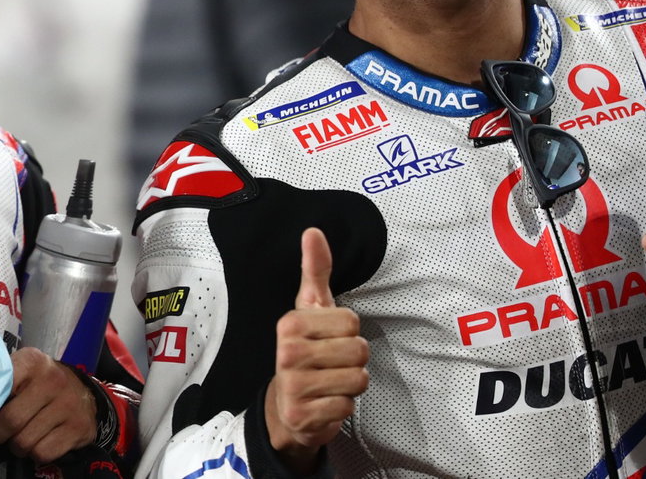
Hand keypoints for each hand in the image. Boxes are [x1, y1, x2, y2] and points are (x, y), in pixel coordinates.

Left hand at [0, 347, 96, 463]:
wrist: (84, 392)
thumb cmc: (41, 384)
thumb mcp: (17, 376)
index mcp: (32, 362)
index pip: (0, 387)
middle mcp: (53, 381)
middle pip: (11, 421)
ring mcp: (68, 405)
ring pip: (26, 442)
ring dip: (17, 446)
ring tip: (21, 436)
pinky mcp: (79, 428)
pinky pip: (44, 453)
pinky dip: (35, 454)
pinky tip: (39, 441)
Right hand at [264, 228, 368, 473]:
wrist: (286, 407)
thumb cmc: (306, 350)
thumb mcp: (311, 309)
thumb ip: (315, 270)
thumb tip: (313, 231)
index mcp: (290, 324)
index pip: (351, 321)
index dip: (348, 332)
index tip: (328, 338)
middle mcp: (287, 353)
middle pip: (359, 350)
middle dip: (354, 360)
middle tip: (331, 364)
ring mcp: (293, 386)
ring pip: (358, 379)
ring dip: (351, 384)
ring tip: (330, 383)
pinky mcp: (303, 415)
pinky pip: (348, 406)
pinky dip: (343, 406)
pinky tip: (325, 402)